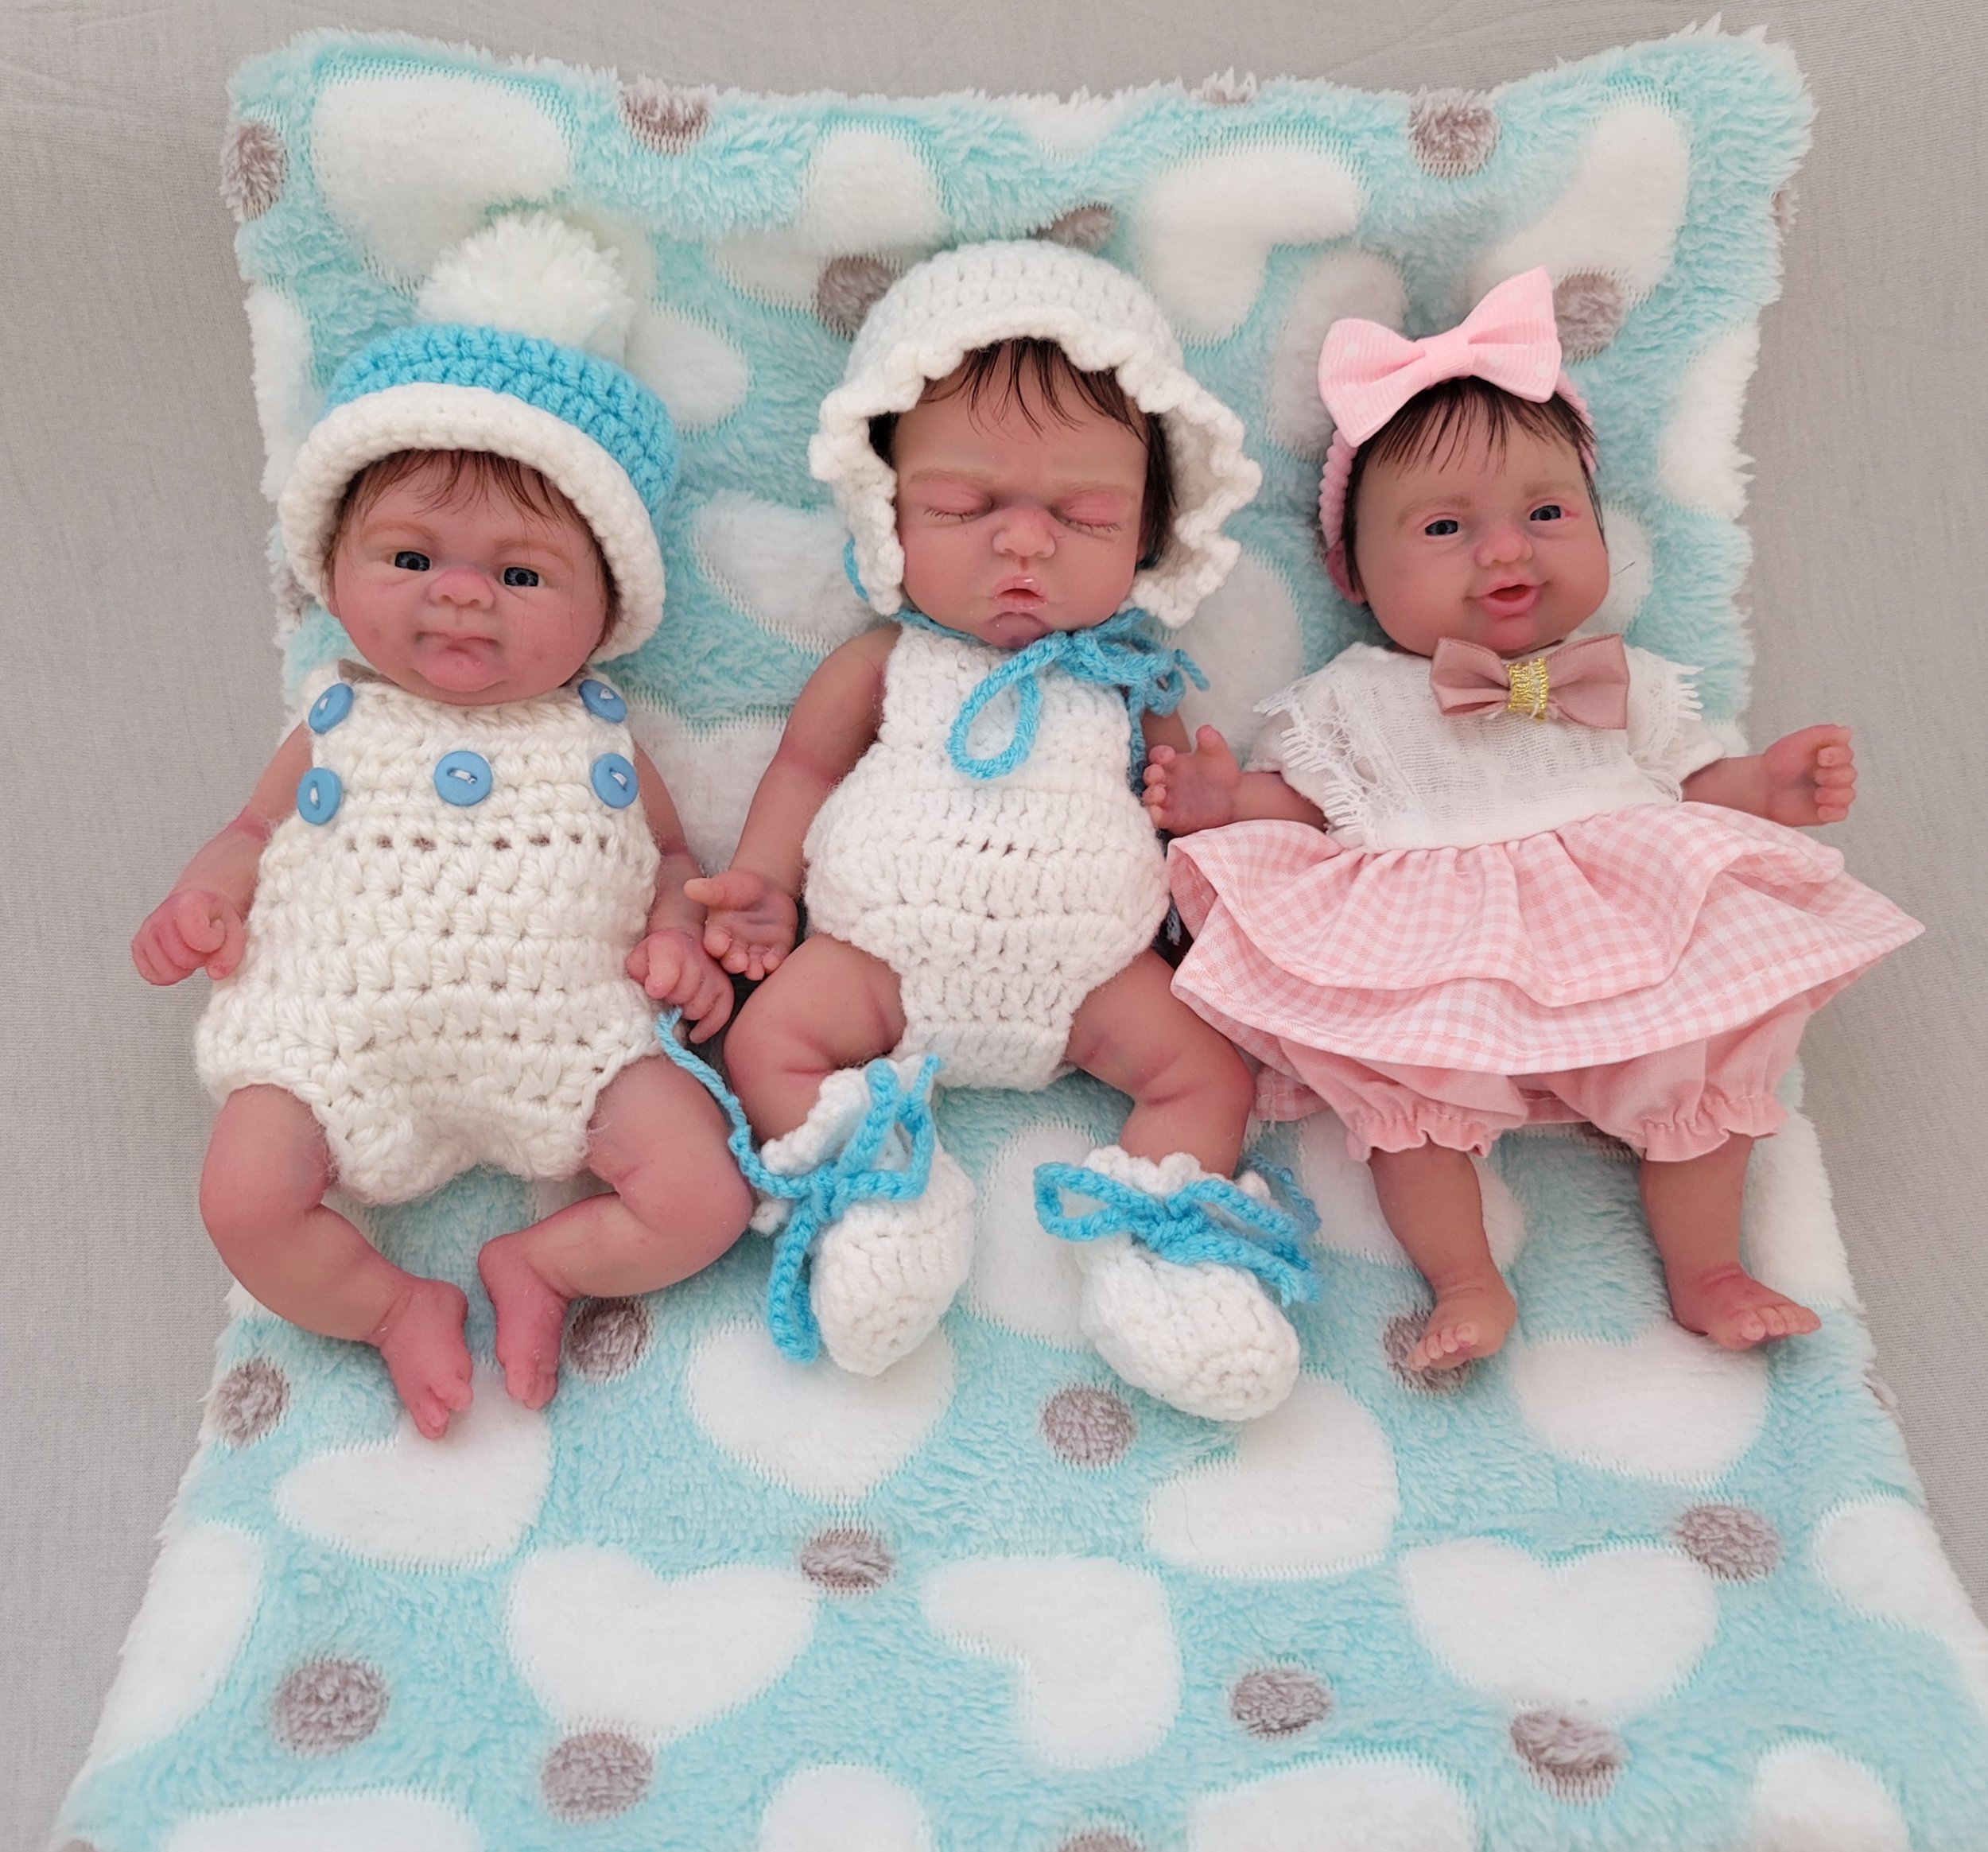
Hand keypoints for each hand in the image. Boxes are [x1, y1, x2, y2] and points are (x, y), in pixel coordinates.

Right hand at [132, 889, 245, 983]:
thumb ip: (230, 953)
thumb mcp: (236, 929)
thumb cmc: (215, 916)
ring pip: (165, 971)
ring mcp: (147, 931)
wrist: (198, 904)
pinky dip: (167, 975)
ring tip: (191, 953)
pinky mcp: (138, 945)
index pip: (198, 938)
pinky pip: (150, 974)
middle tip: (204, 947)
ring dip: (183, 969)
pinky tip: (177, 961)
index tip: (217, 932)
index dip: (214, 944)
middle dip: (199, 959)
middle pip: (182, 959)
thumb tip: (214, 973)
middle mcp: (161, 915)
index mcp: (188, 904)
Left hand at [626, 927, 735, 1040]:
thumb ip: (639, 971)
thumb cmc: (654, 959)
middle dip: (670, 1000)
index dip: (660, 984)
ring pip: (699, 1006)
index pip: (669, 968)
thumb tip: (655, 989)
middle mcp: (698, 955)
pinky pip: (721, 1013)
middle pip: (684, 993)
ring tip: (677, 1006)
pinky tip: (695, 1034)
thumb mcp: (638, 960)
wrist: (681, 946)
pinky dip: (707, 1027)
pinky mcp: (725, 988)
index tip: (654, 991)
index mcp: (672, 945)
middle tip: (664, 998)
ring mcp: (715, 972)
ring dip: (685, 1011)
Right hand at [682, 869, 798, 980]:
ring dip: (753, 970)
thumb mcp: (725, 886)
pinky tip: (772, 962)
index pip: (714, 942)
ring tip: (755, 971)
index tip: (719, 944)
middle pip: (732, 959)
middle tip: (739, 964)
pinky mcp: (775, 951)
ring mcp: (754, 950)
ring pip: (752, 965)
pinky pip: (773, 960)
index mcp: (718, 932)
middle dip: (735, 963)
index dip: (716, 944)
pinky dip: (772, 963)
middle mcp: (734, 946)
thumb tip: (690, 886)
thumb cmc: (738, 888)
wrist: (767, 891)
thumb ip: (710, 890)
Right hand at [1142, 725, 1241, 833]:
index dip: (1160, 754)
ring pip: (1150, 798)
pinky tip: (1158, 813)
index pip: (1158, 756)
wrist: (1234, 798)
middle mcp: (1165, 781)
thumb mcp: (1218, 754)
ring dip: (1150, 795)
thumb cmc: (1220, 773)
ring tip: (1158, 793)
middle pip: (1149, 776)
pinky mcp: (1172, 818)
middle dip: (1151, 774)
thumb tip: (1205, 730)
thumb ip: (1211, 741)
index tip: (1168, 754)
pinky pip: (1158, 818)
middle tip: (1157, 773)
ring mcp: (1167, 800)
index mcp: (1172, 762)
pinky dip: (1155, 816)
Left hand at [1760, 724, 1856, 825]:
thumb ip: (1824, 733)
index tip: (1821, 757)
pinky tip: (1821, 810)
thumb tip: (1847, 732)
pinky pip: (1840, 813)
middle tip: (1817, 776)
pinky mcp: (1824, 811)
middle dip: (1835, 775)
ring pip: (1848, 794)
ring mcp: (1830, 793)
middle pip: (1850, 774)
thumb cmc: (1779, 762)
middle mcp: (1834, 774)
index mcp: (1830, 755)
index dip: (1838, 756)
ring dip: (1836, 794)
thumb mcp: (1800, 741)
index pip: (1847, 755)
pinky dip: (1834, 811)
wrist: (1760, 785)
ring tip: (1817, 794)